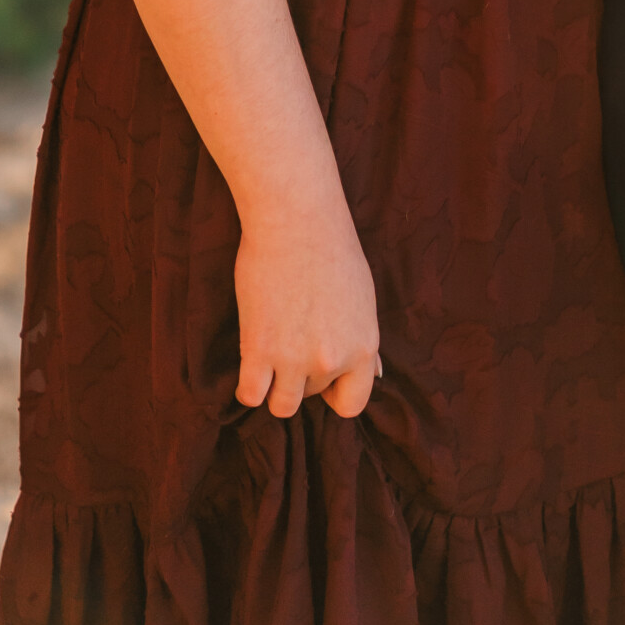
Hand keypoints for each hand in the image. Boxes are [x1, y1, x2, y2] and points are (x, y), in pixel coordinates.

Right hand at [233, 185, 381, 418]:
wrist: (295, 218)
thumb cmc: (331, 249)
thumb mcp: (362, 297)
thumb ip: (363, 341)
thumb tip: (376, 374)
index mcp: (363, 346)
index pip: (353, 404)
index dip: (335, 392)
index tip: (322, 374)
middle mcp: (332, 359)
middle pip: (312, 397)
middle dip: (302, 375)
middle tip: (292, 337)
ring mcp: (294, 358)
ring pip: (281, 406)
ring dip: (274, 386)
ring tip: (270, 358)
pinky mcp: (259, 349)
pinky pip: (250, 395)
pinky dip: (247, 387)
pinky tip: (250, 366)